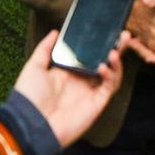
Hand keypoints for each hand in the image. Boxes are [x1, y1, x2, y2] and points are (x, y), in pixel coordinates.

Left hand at [13, 30, 126, 147]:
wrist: (31, 123)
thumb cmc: (29, 96)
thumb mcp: (34, 66)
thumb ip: (45, 48)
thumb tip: (55, 32)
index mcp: (68, 72)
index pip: (89, 55)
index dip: (99, 44)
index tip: (106, 30)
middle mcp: (81, 82)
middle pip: (104, 62)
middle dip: (116, 49)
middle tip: (124, 35)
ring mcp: (90, 93)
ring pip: (112, 75)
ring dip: (117, 62)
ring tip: (116, 50)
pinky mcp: (96, 104)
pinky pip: (110, 88)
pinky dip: (111, 76)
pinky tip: (104, 66)